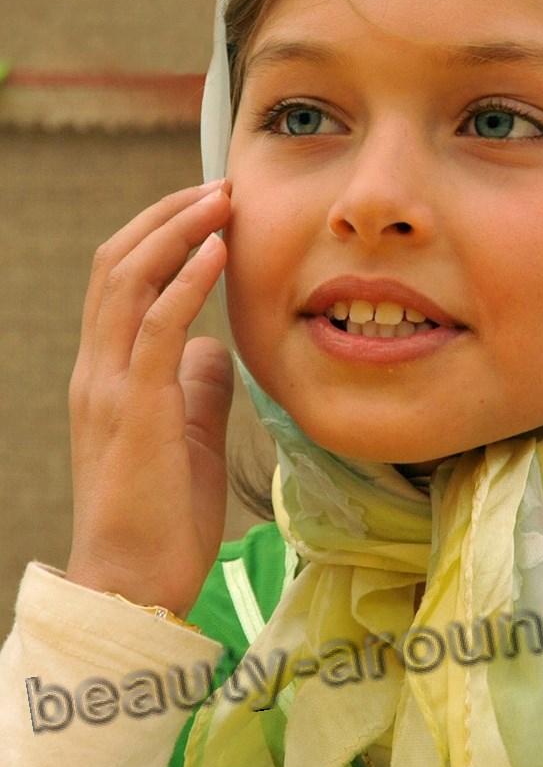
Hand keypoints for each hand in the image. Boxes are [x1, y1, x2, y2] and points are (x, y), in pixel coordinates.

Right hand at [66, 180, 233, 617]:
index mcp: (107, 370)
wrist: (134, 581)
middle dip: (167, 214)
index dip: (160, 232)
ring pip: (128, 281)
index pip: (121, 278)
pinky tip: (217, 250)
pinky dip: (186, 281)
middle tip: (219, 185)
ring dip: (176, 231)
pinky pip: (157, 327)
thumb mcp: (188, 431)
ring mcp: (110, 384)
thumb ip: (196, 382)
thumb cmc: (162, 509)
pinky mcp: (136, 407)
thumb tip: (217, 346)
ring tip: (221, 198)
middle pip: (119, 262)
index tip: (208, 205)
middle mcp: (97, 367)